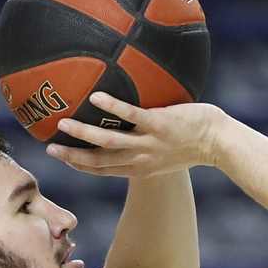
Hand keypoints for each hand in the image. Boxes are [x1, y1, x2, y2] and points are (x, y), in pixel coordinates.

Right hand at [45, 93, 225, 177]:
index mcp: (139, 169)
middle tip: (49, 149)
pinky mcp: (159, 124)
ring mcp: (149, 143)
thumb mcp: (164, 153)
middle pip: (98, 161)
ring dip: (83, 133)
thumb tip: (127, 128)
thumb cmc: (192, 142)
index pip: (102, 170)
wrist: (218, 141)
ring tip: (63, 122)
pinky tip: (97, 97)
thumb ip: (143, 145)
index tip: (60, 157)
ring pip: (109, 141)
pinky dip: (112, 108)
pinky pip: (131, 116)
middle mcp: (140, 160)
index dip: (79, 166)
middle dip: (72, 156)